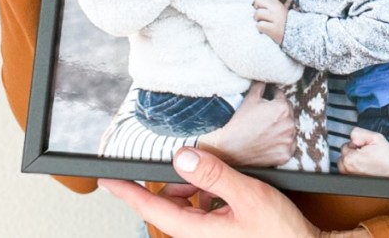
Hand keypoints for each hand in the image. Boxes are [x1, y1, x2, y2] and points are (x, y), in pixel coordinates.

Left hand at [99, 148, 321, 237]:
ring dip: (197, 191)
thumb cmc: (280, 234)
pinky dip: (211, 199)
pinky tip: (231, 196)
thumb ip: (213, 175)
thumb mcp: (248, 195)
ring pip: (188, 209)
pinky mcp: (222, 237)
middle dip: (178, 184)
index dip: (128, 193)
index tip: (107, 181)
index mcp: (198, 232)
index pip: (153, 210)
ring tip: (223, 184)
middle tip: (199, 168)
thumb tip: (182, 158)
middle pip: (171, 206)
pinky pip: (204, 215)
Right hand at [197, 82, 294, 166]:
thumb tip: (264, 80)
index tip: (267, 102)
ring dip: (282, 129)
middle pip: (288, 114)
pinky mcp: (285, 155)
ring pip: (289, 130)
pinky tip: (270, 143)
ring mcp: (288, 141)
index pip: (282, 98)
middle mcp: (290, 124)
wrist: (230, 147)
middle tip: (265, 117)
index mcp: (283, 108)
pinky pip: (288, 147)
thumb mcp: (250, 99)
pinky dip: (282, 144)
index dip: (273, 98)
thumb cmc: (240, 122)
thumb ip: (260, 86)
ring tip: (267, 130)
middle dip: (279, 113)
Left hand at [253, 0, 287, 44]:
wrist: (297, 35)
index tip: (259, 7)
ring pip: (258, 13)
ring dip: (257, 20)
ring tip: (263, 24)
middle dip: (255, 8)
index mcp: (276, 2)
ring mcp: (276, 18)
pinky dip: (260, 29)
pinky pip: (260, 25)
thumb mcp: (278, 8)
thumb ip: (268, 0)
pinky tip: (264, 31)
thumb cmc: (283, 22)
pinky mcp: (274, 29)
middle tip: (260, 16)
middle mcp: (276, 8)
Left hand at [337, 127, 388, 180]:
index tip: (366, 147)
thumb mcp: (375, 137)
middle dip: (353, 152)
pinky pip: (351, 173)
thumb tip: (351, 138)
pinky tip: (367, 168)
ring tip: (368, 161)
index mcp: (351, 160)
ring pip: (346, 165)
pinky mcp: (357, 184)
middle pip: (343, 155)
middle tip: (368, 153)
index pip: (346, 145)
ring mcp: (352, 179)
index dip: (357, 144)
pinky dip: (356, 169)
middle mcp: (349, 171)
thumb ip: (358, 133)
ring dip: (353, 161)